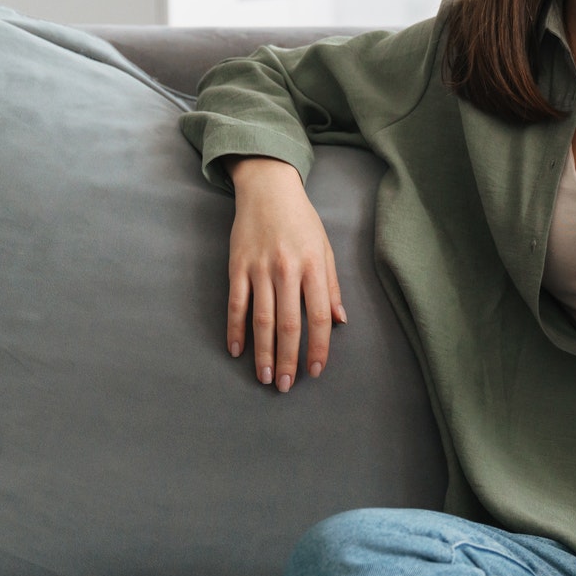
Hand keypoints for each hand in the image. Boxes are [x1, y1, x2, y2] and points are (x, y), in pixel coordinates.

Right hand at [226, 156, 346, 391]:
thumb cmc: (302, 222)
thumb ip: (332, 287)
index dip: (318, 347)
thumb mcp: (326, 249)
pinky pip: (236, 304)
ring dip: (262, 352)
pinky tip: (237, 350)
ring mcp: (259, 269)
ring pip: (261, 319)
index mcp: (314, 267)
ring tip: (265, 376)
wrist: (268, 189)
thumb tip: (340, 321)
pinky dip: (236, 329)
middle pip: (288, 324)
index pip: (318, 316)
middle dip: (288, 358)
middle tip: (286, 385)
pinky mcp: (237, 266)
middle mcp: (287, 270)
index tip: (316, 370)